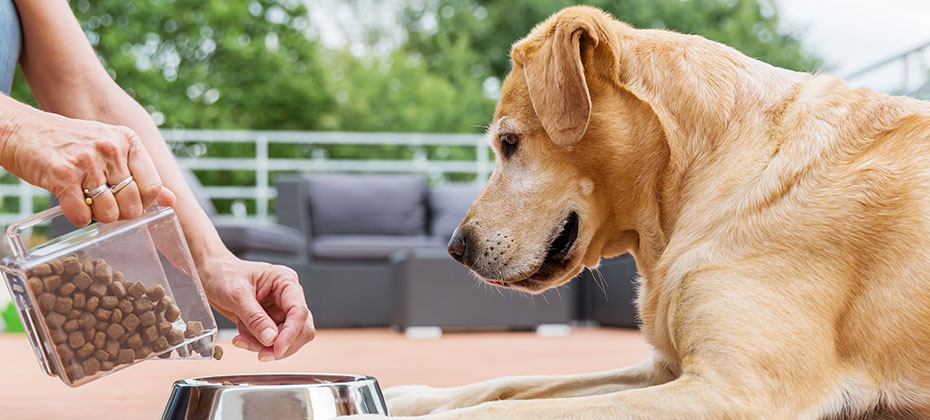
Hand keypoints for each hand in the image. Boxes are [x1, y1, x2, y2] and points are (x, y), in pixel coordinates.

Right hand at [0, 103, 174, 225]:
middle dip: (120, 213)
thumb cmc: (70, 144)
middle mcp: (111, 148)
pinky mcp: (63, 175)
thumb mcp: (111, 149)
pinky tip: (71, 204)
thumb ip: (140, 174)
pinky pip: (82, 216)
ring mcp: (87, 161)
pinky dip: (77, 218)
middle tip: (103, 204)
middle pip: (133, 204)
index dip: (143, 203)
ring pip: (109, 213)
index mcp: (128, 141)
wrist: (22, 130)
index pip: (152, 186)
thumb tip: (171, 200)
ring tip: (86, 201)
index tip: (128, 201)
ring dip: (97, 216)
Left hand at [199, 253, 314, 360]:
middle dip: (281, 344)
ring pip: (286, 338)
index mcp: (285, 282)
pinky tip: (241, 338)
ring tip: (242, 341)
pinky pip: (270, 341)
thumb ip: (255, 318)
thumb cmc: (223, 275)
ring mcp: (280, 310)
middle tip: (262, 354)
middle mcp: (287, 297)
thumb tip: (270, 339)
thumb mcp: (237, 295)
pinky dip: (256, 344)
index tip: (278, 349)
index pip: (299, 311)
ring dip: (265, 346)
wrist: (210, 276)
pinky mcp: (270, 322)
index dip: (291, 333)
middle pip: (300, 328)